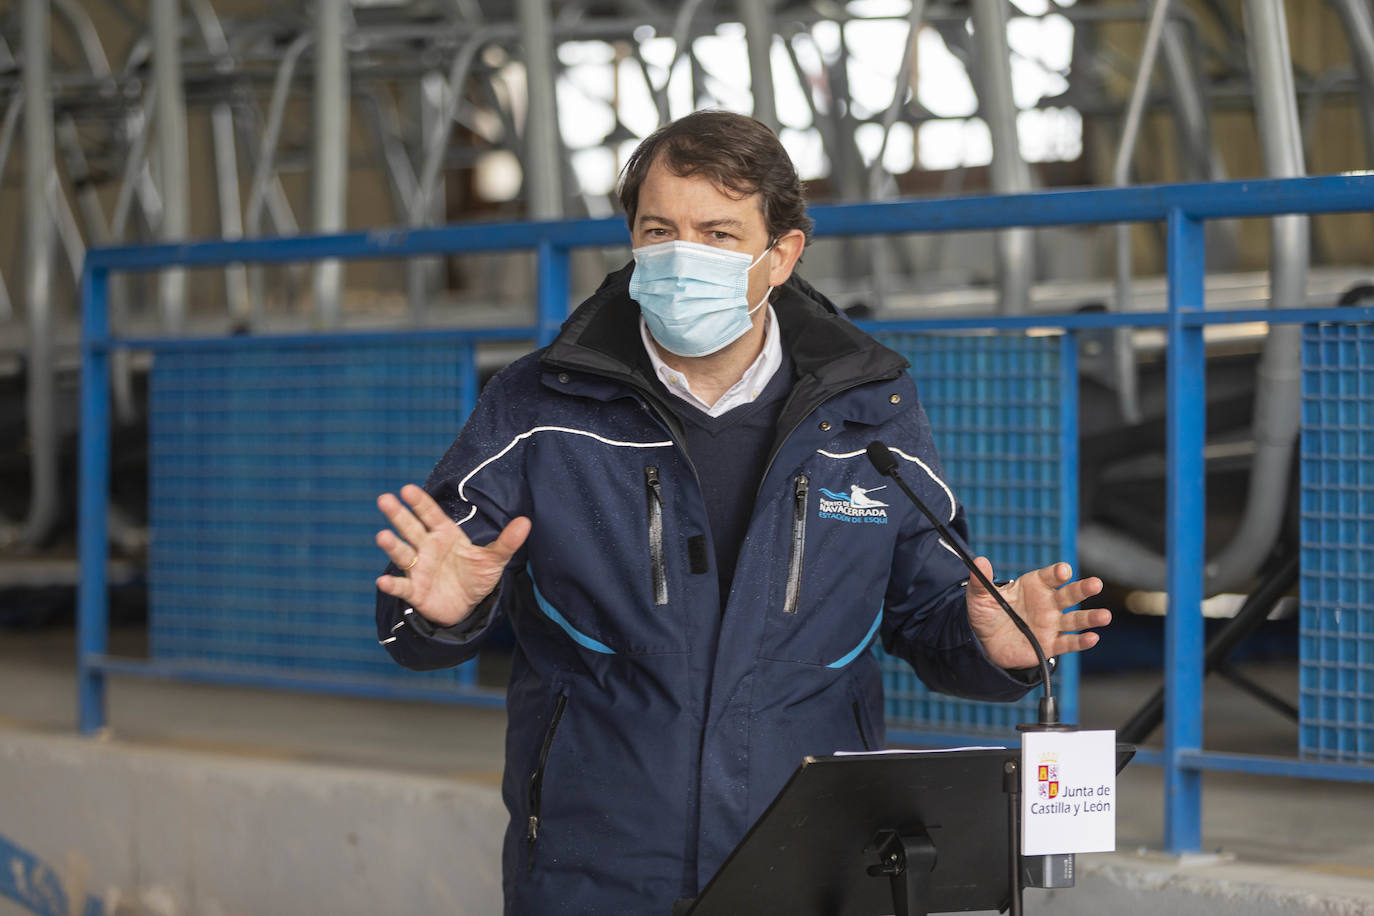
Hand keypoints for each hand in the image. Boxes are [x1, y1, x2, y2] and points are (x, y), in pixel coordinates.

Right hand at [375, 483, 530, 626]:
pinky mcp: (415, 591)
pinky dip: (392, 584)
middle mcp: (427, 547)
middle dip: (398, 515)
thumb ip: (507, 541)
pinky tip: (383, 581)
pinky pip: (401, 586)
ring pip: (402, 554)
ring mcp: (418, 568)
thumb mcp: (494, 559)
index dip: (419, 503)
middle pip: (410, 528)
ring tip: (382, 536)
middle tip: (384, 499)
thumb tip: (526, 521)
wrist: (467, 606)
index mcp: (445, 534)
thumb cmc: (476, 576)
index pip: (431, 514)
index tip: (407, 489)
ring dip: (392, 545)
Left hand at [965, 558, 1110, 670]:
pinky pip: (1068, 643)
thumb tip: (979, 562)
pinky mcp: (1051, 644)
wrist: (985, 642)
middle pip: (1069, 594)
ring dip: (1091, 618)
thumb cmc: (987, 614)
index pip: (1050, 576)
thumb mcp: (980, 597)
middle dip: (1083, 588)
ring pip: (1075, 619)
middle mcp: (1048, 603)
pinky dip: (1081, 641)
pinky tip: (1092, 638)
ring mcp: (1052, 624)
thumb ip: (981, 581)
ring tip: (1104, 616)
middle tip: (1095, 583)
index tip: (1063, 571)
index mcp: (1034, 585)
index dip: (1057, 573)